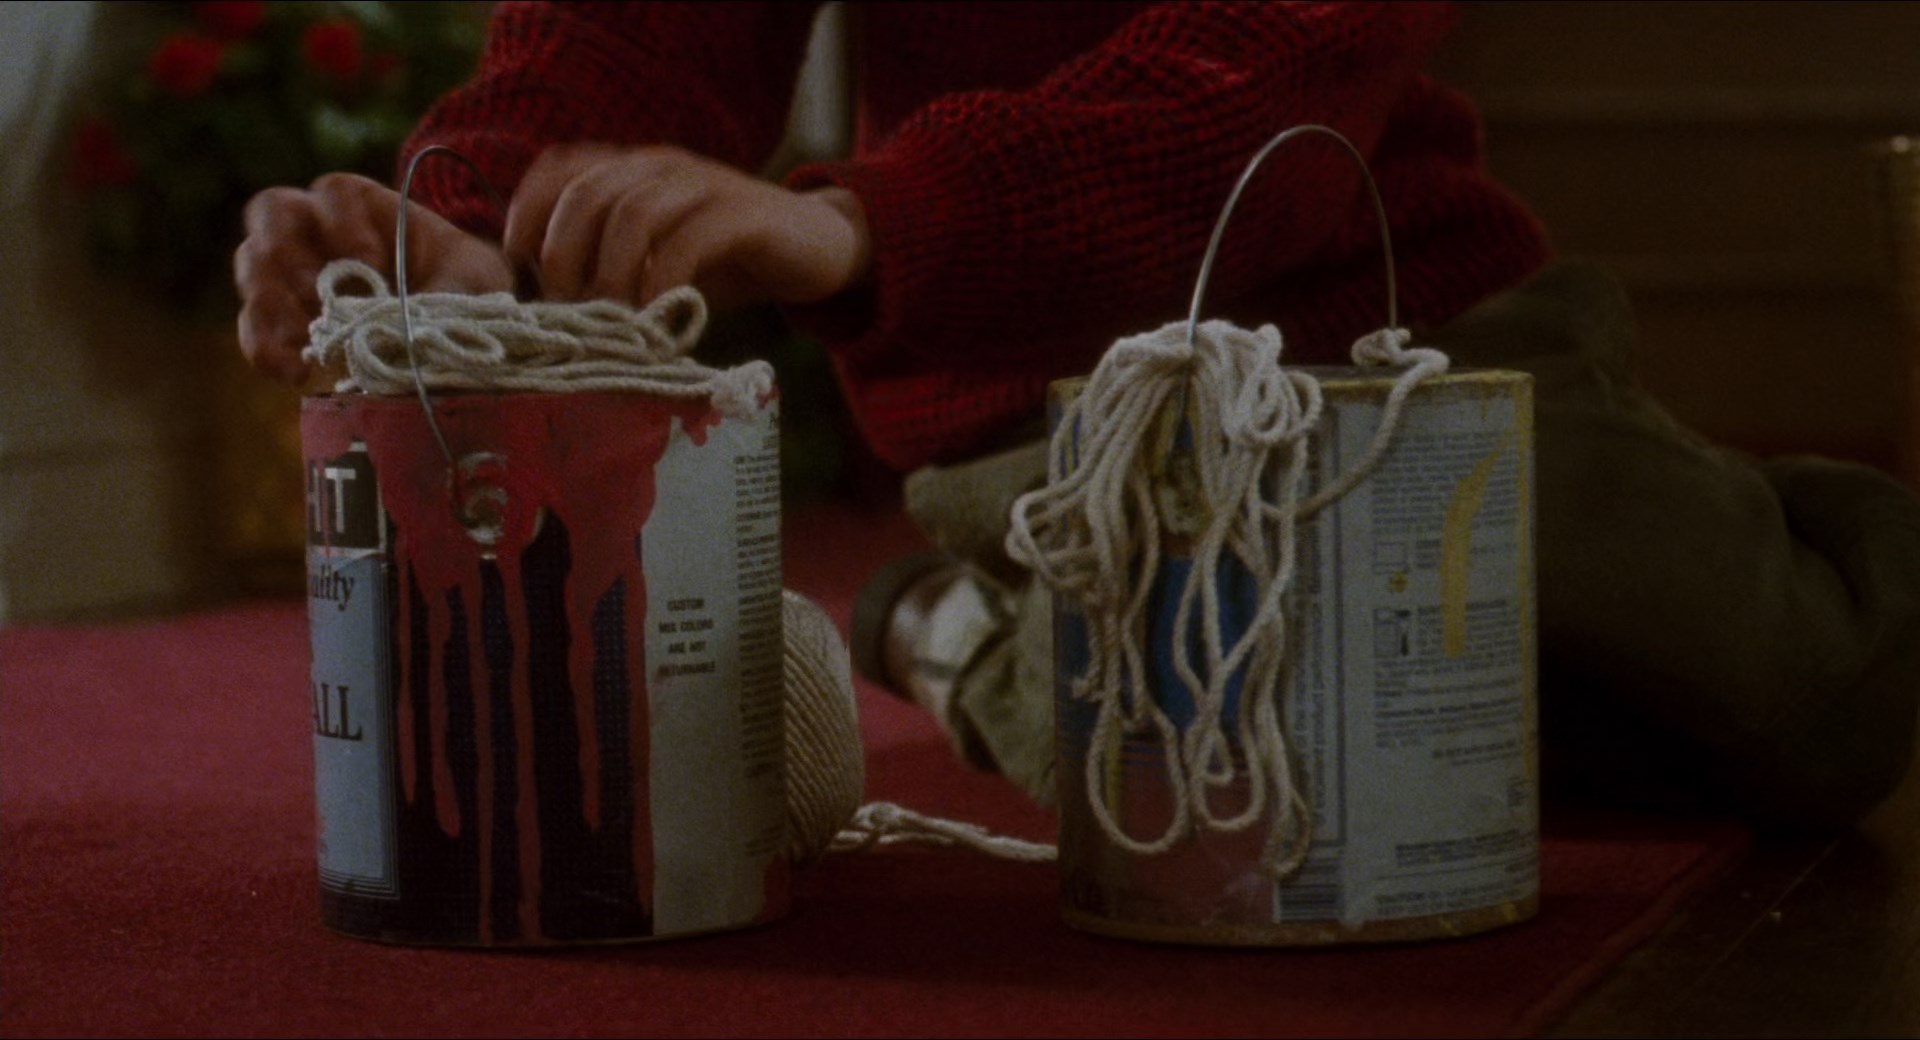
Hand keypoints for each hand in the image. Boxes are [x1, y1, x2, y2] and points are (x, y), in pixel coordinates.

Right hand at [232, 172, 512, 381]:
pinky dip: (266, 348)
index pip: (335, 192)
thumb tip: (412, 330)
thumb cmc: (464, 286)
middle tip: (319, 298)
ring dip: (271, 305)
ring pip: (253, 266)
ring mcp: (291, 267)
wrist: (459, 324)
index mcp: (364, 204)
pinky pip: (254, 324)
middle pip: (273, 214)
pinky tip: (295, 373)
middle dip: (291, 254)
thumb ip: (446, 294)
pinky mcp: (281, 314)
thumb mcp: (472, 282)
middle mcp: (316, 226)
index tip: (371, 262)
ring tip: (303, 347)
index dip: (345, 222)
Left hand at [504, 144, 870, 309]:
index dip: (529, 212)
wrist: (818, 246)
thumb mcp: (658, 260)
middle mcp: (661, 167)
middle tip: (571, 311)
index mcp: (634, 170)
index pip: (561, 168)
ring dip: (611, 274)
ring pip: (632, 214)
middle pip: (587, 194)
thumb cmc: (728, 262)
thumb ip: (611, 269)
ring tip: (614, 322)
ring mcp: (703, 186)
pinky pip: (689, 240)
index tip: (522, 269)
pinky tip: (660, 316)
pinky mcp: (742, 214)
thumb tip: (552, 310)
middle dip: (564, 257)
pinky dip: (664, 281)